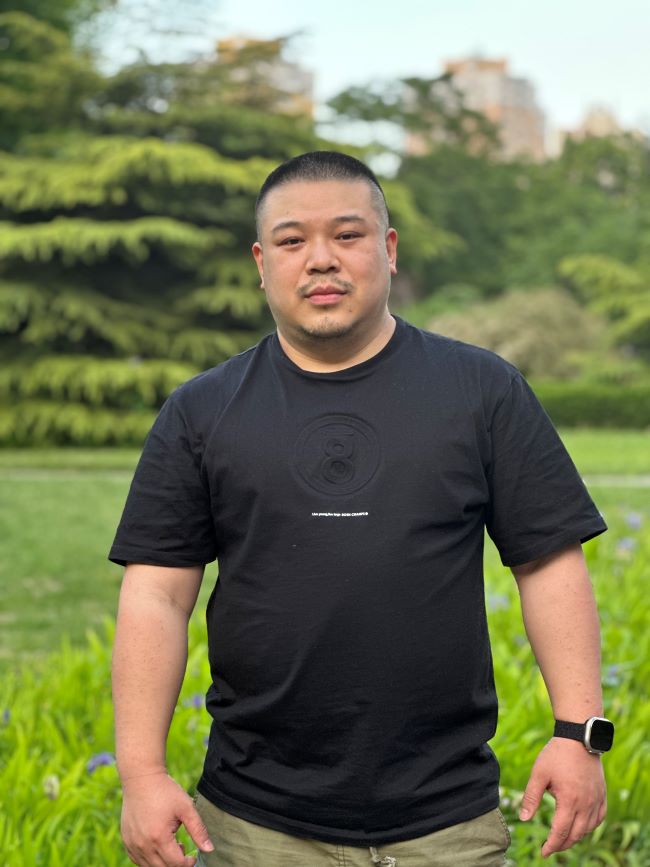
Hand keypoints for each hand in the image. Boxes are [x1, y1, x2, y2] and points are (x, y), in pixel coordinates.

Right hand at [120, 772, 213, 866]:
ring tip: (171, 844)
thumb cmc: (165, 791)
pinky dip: (149, 860)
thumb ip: (199, 830)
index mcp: (159, 838)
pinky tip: (158, 846)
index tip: (193, 856)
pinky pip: (138, 861)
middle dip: (176, 863)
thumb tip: (210, 849)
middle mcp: (143, 845)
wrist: (141, 779)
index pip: (176, 864)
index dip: (188, 863)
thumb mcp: (186, 808)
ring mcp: (132, 844)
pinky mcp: (127, 841)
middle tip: (183, 848)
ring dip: (163, 863)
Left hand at [519, 738, 606, 857]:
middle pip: (575, 835)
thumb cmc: (556, 754)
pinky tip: (582, 826)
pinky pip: (599, 818)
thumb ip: (531, 797)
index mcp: (569, 801)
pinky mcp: (602, 794)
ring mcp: (596, 800)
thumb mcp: (539, 774)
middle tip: (550, 848)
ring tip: (563, 838)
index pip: (560, 832)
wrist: (578, 738)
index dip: (551, 845)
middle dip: (562, 844)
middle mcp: (586, 804)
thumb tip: (524, 818)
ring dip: (576, 837)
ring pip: (588, 829)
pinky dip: (590, 826)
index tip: (543, 852)